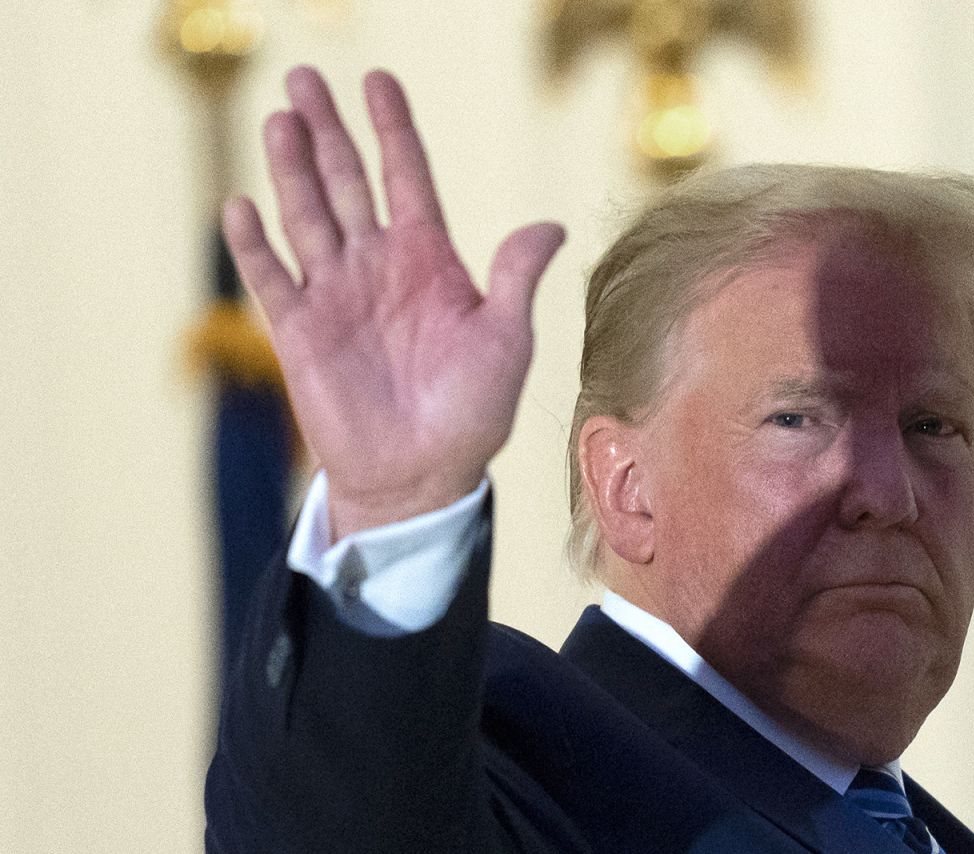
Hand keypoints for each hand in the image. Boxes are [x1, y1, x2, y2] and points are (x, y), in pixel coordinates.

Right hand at [222, 66, 564, 540]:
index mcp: (429, 258)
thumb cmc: (472, 413)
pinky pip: (270, 276)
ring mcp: (335, 293)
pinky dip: (253, 243)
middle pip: (346, 181)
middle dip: (328, 131)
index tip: (380, 79)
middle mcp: (378, 265)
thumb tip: (551, 225)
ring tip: (280, 119)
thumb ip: (515, 278)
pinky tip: (241, 204)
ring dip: (291, 168)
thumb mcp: (506, 341)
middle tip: (305, 79)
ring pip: (306, 214)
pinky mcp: (299, 330)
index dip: (393, 128)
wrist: (422, 476)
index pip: (407, 176)